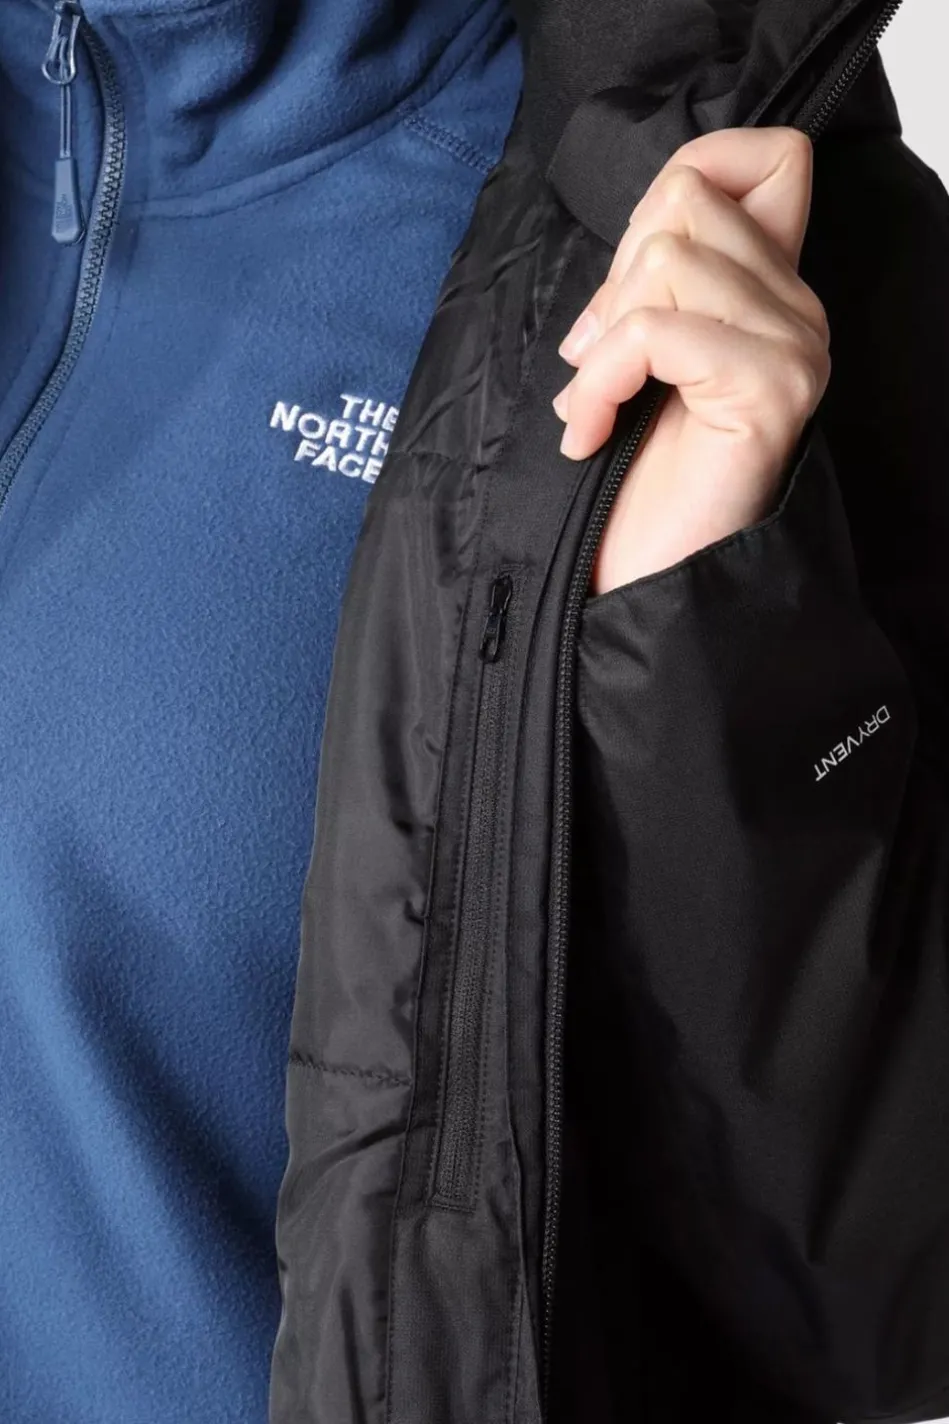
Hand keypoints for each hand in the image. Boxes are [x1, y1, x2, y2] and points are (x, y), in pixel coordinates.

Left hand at [552, 127, 830, 593]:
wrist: (645, 580)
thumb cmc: (633, 482)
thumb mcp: (637, 357)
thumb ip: (656, 282)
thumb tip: (644, 223)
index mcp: (773, 293)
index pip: (765, 155)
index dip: (684, 179)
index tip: (630, 273)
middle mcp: (799, 312)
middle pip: (689, 199)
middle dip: (615, 275)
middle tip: (598, 360)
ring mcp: (792, 350)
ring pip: (668, 255)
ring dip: (600, 338)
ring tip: (592, 404)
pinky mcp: (767, 391)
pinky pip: (654, 331)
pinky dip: (598, 380)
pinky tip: (590, 433)